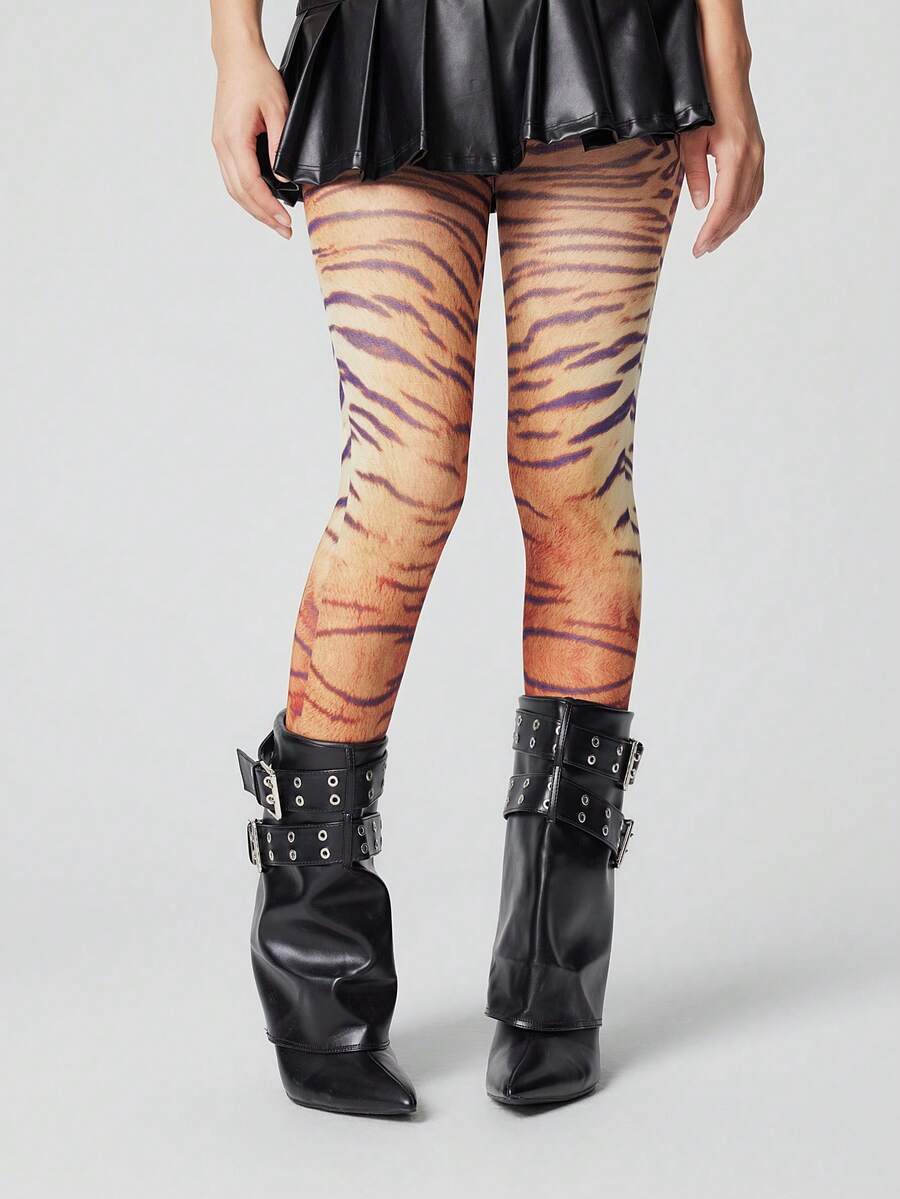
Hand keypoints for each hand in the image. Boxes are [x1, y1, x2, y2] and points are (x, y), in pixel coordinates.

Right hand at [212, 46, 291, 238]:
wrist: (237, 56)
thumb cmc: (257, 76)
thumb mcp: (279, 109)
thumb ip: (282, 146)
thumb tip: (285, 178)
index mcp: (234, 138)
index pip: (250, 185)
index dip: (269, 207)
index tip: (286, 221)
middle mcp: (222, 145)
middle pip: (240, 193)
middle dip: (263, 216)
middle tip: (284, 231)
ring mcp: (219, 145)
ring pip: (234, 189)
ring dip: (254, 209)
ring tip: (275, 223)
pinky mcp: (222, 143)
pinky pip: (233, 177)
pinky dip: (247, 194)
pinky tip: (262, 202)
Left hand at [680, 44, 763, 256]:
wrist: (727, 73)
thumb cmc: (705, 101)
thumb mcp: (691, 139)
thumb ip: (696, 174)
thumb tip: (702, 206)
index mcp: (735, 154)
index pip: (725, 204)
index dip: (712, 230)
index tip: (698, 248)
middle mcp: (752, 156)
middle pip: (739, 207)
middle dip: (720, 232)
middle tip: (702, 250)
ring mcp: (758, 153)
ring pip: (749, 200)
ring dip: (732, 223)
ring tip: (713, 240)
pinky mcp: (758, 151)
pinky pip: (754, 187)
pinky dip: (742, 207)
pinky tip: (730, 217)